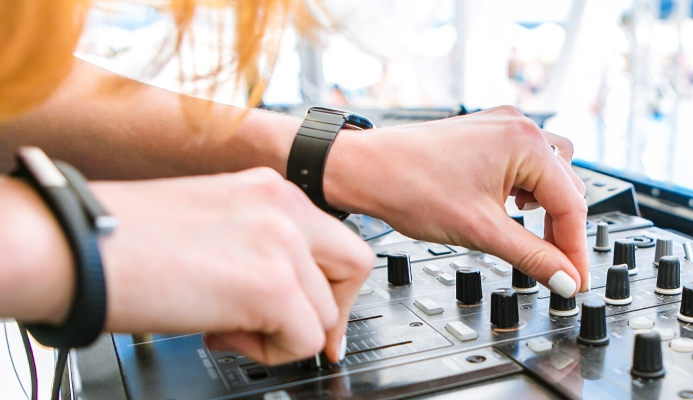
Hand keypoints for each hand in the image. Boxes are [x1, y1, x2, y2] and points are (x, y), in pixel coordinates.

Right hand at [91, 168, 371, 364]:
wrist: (75, 246)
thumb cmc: (122, 239)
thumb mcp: (211, 222)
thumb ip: (258, 244)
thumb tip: (288, 289)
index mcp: (268, 188)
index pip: (335, 237)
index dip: (329, 284)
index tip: (314, 311)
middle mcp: (284, 207)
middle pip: (353, 265)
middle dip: (327, 307)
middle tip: (289, 332)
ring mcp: (282, 244)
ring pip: (324, 313)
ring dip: (281, 333)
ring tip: (224, 324)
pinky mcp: (272, 286)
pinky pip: (303, 341)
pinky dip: (269, 351)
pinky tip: (220, 331)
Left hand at [324, 106, 588, 296]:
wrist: (363, 169)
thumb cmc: (409, 185)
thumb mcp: (481, 231)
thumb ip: (532, 256)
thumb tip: (564, 278)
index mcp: (526, 143)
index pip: (572, 204)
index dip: (575, 249)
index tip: (576, 280)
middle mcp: (520, 126)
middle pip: (566, 186)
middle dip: (562, 229)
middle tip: (556, 267)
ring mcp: (503, 126)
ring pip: (550, 173)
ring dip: (547, 206)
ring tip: (531, 234)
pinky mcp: (487, 134)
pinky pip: (527, 162)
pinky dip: (527, 189)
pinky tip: (510, 207)